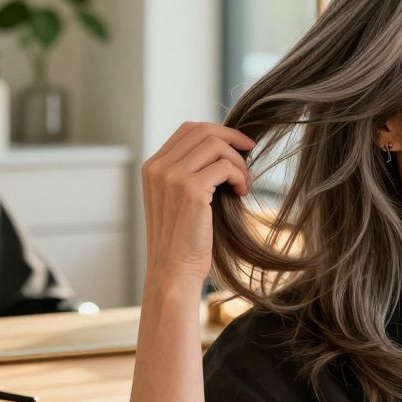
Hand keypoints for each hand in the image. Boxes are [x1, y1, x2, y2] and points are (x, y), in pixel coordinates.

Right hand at [141, 122, 254, 296]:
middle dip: (232, 138)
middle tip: (249, 151)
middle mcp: (158, 168)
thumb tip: (223, 147)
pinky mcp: (190, 190)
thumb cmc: (181, 240)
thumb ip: (188, 171)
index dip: (217, 131)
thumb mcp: (176, 199)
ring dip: (237, 160)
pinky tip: (241, 192)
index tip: (237, 145)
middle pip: (203, 130)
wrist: (173, 271)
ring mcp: (172, 177)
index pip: (188, 129)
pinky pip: (225, 166)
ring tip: (243, 182)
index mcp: (152, 167)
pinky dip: (239, 176)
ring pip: (216, 144)